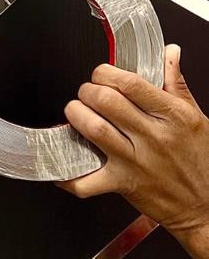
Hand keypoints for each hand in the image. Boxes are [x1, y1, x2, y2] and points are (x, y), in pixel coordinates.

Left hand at [59, 46, 208, 243]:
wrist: (207, 206)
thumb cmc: (201, 160)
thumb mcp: (196, 117)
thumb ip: (176, 83)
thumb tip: (169, 51)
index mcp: (173, 115)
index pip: (131, 83)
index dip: (106, 73)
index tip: (101, 74)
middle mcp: (154, 137)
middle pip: (107, 102)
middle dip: (88, 90)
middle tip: (87, 92)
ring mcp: (137, 161)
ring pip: (95, 130)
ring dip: (77, 116)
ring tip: (75, 112)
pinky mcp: (124, 184)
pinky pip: (88, 182)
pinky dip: (69, 176)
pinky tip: (63, 165)